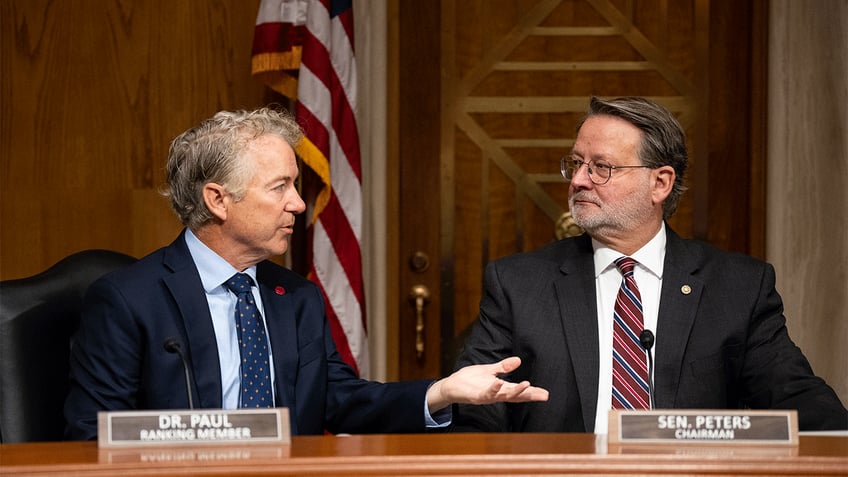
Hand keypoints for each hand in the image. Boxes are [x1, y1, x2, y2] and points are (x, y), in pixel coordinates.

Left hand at [425, 356, 548, 413]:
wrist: (451, 386)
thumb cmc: (470, 380)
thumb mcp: (489, 370)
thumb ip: (503, 367)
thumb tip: (518, 360)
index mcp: (500, 388)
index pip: (519, 391)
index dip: (532, 392)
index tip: (545, 394)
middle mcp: (496, 394)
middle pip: (516, 396)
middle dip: (530, 395)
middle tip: (544, 395)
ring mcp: (487, 396)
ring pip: (504, 396)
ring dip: (515, 392)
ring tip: (528, 386)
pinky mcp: (477, 396)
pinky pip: (487, 393)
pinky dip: (493, 389)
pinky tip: (499, 383)